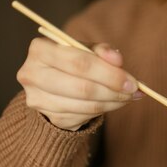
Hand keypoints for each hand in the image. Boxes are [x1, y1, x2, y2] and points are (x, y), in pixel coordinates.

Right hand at [17, 38, 140, 130]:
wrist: (55, 83)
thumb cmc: (73, 62)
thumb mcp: (86, 49)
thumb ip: (101, 51)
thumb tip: (117, 59)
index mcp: (39, 49)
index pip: (79, 63)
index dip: (109, 74)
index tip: (132, 81)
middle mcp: (32, 74)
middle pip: (82, 87)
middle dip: (113, 91)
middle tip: (134, 91)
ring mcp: (38, 99)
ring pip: (85, 105)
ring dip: (112, 103)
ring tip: (127, 97)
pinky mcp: (49, 117)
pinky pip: (83, 117)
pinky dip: (103, 111)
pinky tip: (112, 103)